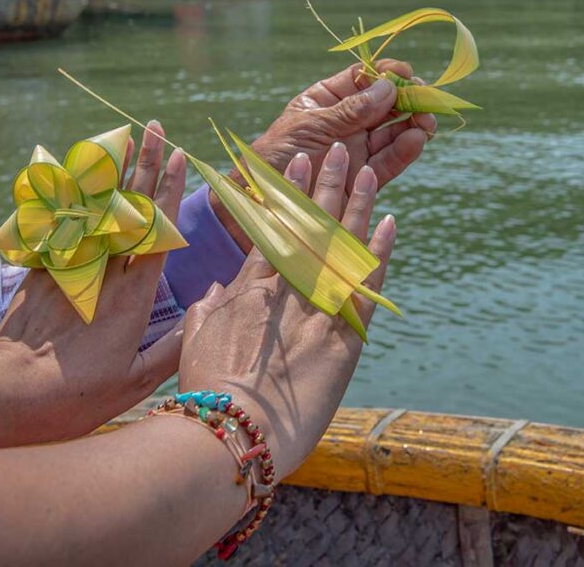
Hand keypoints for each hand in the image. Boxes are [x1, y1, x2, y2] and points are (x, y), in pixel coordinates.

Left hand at [0, 122, 187, 446]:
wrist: (7, 397)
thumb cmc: (77, 397)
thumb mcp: (137, 382)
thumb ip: (175, 347)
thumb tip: (209, 309)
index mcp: (132, 299)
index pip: (156, 231)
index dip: (169, 192)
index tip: (181, 158)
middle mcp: (102, 275)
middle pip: (127, 209)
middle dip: (144, 165)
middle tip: (157, 129)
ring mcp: (68, 270)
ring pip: (92, 210)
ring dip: (108, 172)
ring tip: (119, 139)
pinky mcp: (39, 275)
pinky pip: (58, 227)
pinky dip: (70, 200)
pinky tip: (76, 178)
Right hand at [178, 145, 396, 477]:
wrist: (234, 432)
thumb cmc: (207, 395)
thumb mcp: (195, 344)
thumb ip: (206, 310)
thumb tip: (215, 287)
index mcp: (248, 290)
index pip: (273, 229)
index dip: (287, 196)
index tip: (296, 165)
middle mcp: (285, 290)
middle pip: (310, 226)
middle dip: (325, 185)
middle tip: (338, 150)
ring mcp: (317, 310)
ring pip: (341, 247)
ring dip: (356, 205)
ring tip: (366, 171)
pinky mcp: (344, 338)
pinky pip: (364, 287)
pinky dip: (378, 254)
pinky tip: (389, 224)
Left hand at [211, 60, 432, 248]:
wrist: (259, 204)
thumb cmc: (273, 157)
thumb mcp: (310, 127)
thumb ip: (350, 110)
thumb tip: (388, 87)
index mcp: (327, 100)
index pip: (363, 78)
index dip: (387, 73)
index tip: (407, 73)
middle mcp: (345, 123)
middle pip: (385, 104)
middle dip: (409, 99)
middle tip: (427, 99)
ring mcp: (355, 150)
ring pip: (392, 133)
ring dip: (413, 124)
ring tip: (427, 122)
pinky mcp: (362, 178)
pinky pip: (389, 161)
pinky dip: (406, 150)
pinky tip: (418, 139)